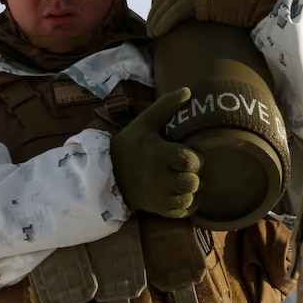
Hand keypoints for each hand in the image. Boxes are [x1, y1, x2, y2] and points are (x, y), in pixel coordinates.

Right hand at [110, 88, 200, 217]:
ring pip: (189, 198)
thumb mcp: (145, 122)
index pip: (190, 161)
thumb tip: (188, 90)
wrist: (107, 173)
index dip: (195, 158)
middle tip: (188, 168)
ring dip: (192, 190)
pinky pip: (182, 212)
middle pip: (192, 182)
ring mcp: (158, 196)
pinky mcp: (158, 209)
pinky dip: (186, 204)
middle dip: (195, 174)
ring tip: (185, 180)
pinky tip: (181, 192)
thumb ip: (166, 106)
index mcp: (159, 155)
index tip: (188, 154)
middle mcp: (160, 178)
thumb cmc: (129, 145)